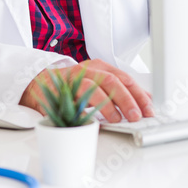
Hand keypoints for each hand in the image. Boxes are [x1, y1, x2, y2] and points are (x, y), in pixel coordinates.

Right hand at [20, 59, 154, 122]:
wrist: (39, 84)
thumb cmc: (71, 86)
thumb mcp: (97, 83)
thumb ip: (118, 90)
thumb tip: (144, 101)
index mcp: (100, 67)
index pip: (125, 78)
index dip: (139, 94)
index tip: (149, 109)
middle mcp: (88, 69)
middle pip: (113, 80)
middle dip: (128, 99)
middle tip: (137, 115)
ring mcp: (74, 78)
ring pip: (95, 86)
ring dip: (109, 104)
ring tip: (118, 118)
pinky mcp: (61, 90)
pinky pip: (75, 98)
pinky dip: (86, 109)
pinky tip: (95, 120)